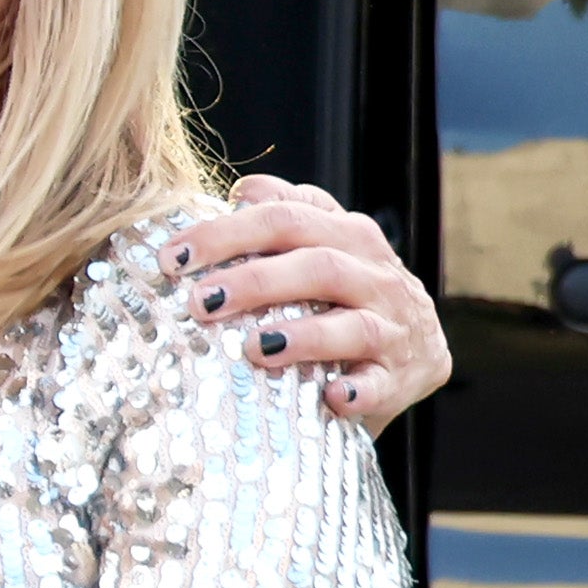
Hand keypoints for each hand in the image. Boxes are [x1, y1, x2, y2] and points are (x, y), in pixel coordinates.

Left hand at [175, 174, 449, 427]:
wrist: (415, 353)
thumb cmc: (345, 296)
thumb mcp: (323, 247)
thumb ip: (287, 218)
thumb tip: (242, 190)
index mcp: (347, 235)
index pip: (286, 218)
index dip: (227, 233)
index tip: (172, 258)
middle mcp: (375, 274)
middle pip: (316, 264)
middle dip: (254, 281)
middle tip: (199, 302)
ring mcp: (393, 326)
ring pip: (352, 324)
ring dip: (303, 336)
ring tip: (255, 348)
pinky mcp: (401, 376)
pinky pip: (381, 384)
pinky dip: (358, 391)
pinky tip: (331, 398)